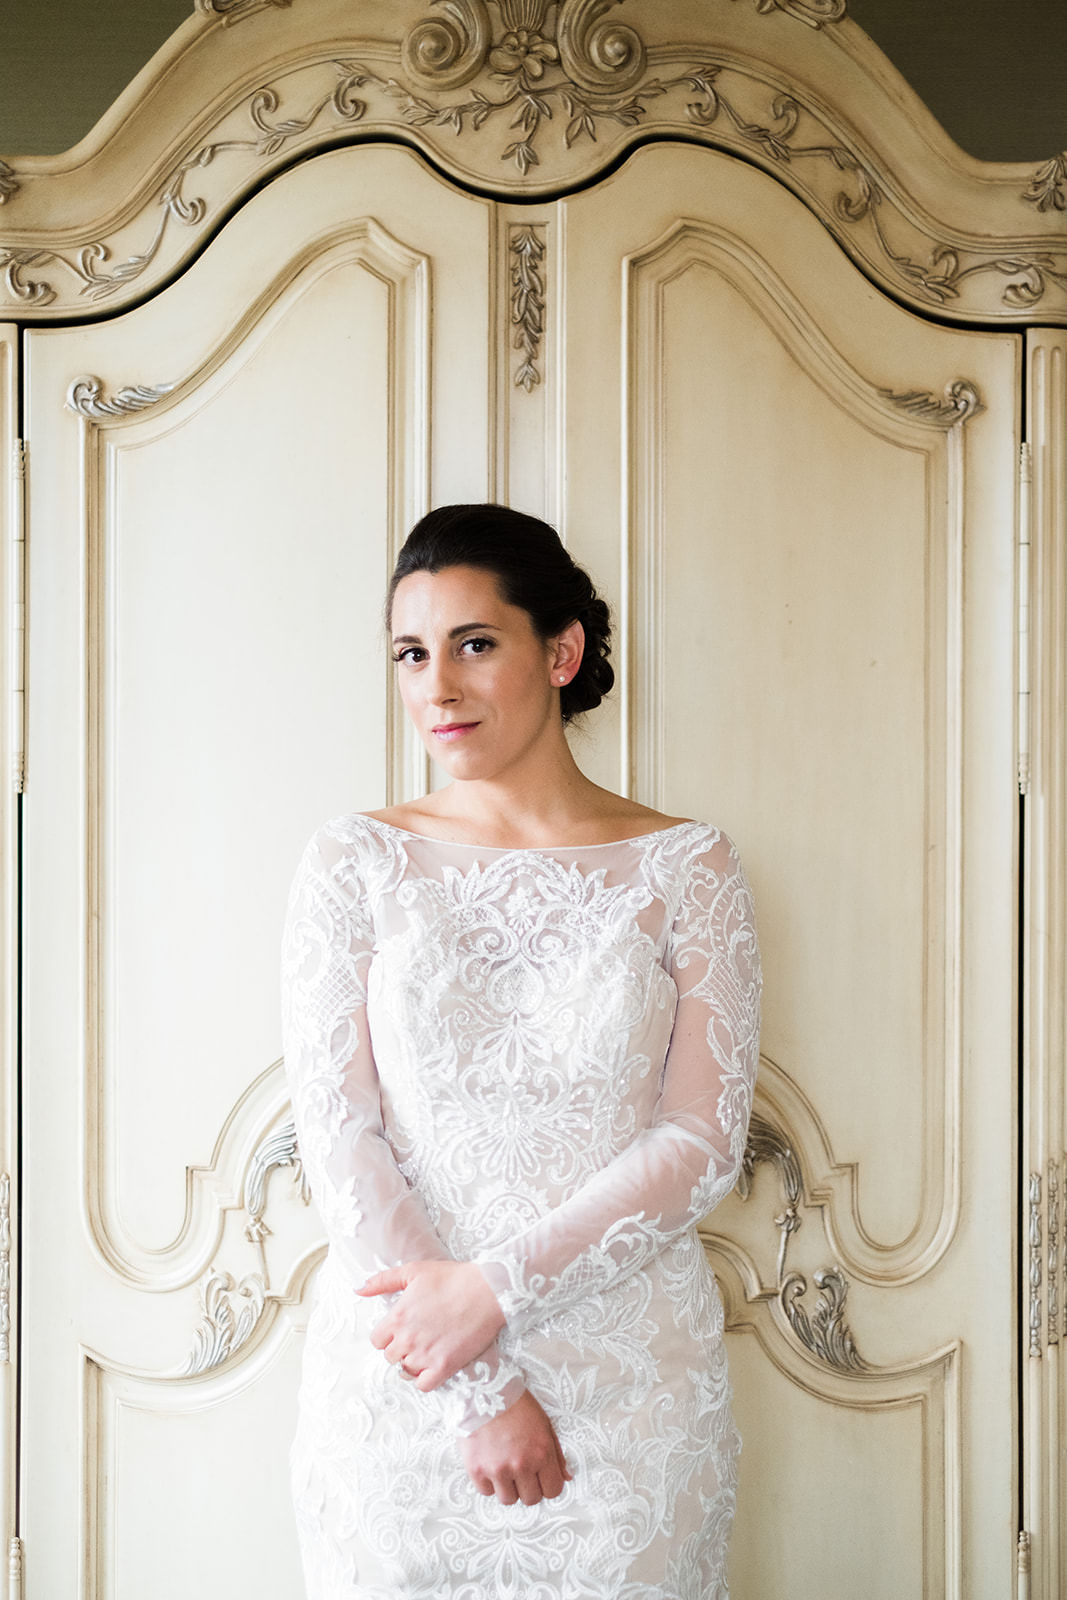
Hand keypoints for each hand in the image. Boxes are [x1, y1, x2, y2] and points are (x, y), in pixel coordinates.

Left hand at [357, 1260, 505, 1389]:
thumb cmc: (451, 1277)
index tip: (403, 1329)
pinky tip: (435, 1364)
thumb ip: (382, 1281)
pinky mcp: (444, 1366)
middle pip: (391, 1357)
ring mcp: (425, 1355)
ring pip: (406, 1371)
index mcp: (396, 1318)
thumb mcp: (413, 1271)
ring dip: (414, 1362)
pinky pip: (424, 1385)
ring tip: (429, 1348)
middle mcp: (407, 1340)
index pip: (377, 1341)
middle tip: (419, 1336)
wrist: (487, 1290)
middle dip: (401, 1348)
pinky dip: (426, 1379)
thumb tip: (357, 1290)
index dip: (388, 1335)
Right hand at [460, 1389, 572, 1505]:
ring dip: (508, 1487)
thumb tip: (566, 1477)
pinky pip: (486, 1492)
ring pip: (508, 1500)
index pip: (553, 1491)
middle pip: (531, 1499)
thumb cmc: (516, 1404)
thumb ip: (556, 1453)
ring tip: (503, 1466)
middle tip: (520, 1470)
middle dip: (528, 1487)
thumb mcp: (543, 1423)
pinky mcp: (476, 1470)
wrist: (482, 1389)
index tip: (540, 1476)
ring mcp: (498, 1470)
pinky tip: (488, 1463)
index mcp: (541, 1453)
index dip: (547, 1484)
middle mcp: (521, 1465)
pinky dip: (488, 1482)